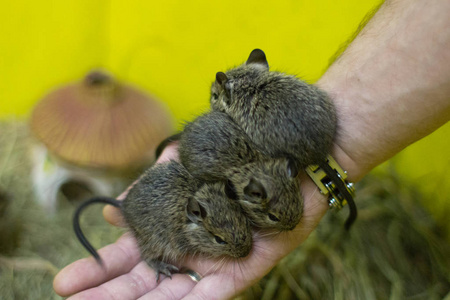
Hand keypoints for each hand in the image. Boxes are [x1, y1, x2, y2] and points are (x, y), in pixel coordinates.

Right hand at [53, 143, 329, 299]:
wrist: (290, 147)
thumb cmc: (239, 149)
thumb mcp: (189, 160)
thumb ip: (154, 183)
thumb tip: (114, 208)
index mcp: (176, 223)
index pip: (130, 254)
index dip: (100, 270)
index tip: (65, 283)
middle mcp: (193, 246)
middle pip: (146, 280)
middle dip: (110, 294)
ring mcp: (219, 257)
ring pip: (175, 292)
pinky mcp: (250, 263)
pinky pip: (221, 289)